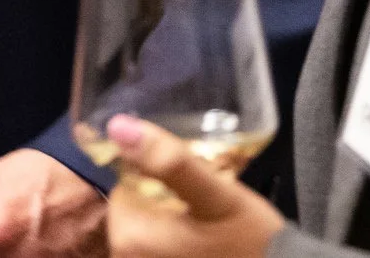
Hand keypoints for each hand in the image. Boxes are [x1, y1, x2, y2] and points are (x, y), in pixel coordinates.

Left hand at [102, 115, 285, 257]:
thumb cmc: (250, 240)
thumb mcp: (215, 194)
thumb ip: (170, 161)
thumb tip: (118, 125)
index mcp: (129, 237)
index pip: (125, 183)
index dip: (155, 173)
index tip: (190, 180)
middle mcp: (126, 257)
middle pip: (135, 204)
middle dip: (164, 195)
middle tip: (202, 201)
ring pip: (149, 223)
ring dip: (174, 215)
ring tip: (208, 220)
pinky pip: (161, 243)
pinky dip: (178, 235)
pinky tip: (206, 239)